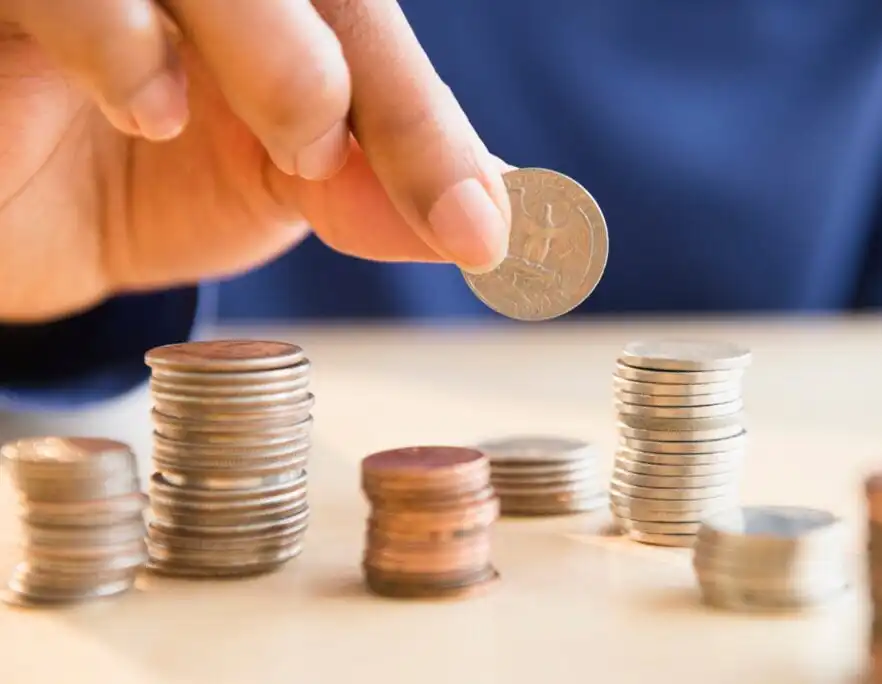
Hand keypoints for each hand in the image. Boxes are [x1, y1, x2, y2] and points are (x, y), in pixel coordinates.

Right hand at [0, 0, 510, 322]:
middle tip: (340, 165)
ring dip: (274, 49)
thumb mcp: (273, 184)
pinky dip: (123, 36)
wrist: (16, 208)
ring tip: (286, 143)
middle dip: (356, 76)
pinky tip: (147, 106)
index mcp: (280, 2)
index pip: (366, 27)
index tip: (480, 232)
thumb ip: (372, 185)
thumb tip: (493, 223)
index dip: (431, 128)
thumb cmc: (142, 175)